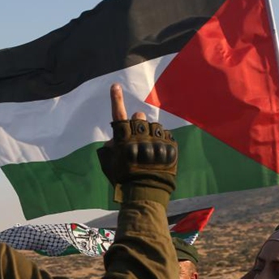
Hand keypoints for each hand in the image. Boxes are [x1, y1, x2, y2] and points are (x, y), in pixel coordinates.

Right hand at [97, 84, 177, 198]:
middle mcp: (139, 136)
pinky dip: (162, 143)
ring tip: (150, 148)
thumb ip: (109, 151)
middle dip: (138, 124)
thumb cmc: (123, 179)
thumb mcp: (110, 165)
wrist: (144, 192)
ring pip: (155, 126)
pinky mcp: (169, 146)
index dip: (116, 100)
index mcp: (123, 138)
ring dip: (151, 134)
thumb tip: (112, 142)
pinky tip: (159, 154)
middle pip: (139, 118)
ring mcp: (155, 140)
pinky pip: (166, 136)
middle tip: (138, 135)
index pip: (118, 114)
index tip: (115, 86)